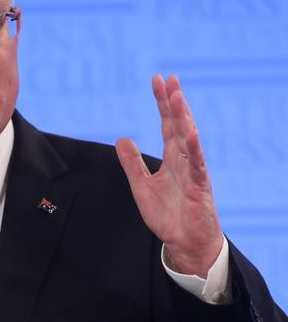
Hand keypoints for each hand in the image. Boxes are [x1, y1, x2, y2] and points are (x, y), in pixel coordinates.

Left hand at [116, 75, 222, 277]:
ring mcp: (193, 172)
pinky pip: (198, 165)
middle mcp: (184, 160)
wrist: (185, 243)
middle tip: (170, 79)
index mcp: (172, 158)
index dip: (162, 103)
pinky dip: (195, 149)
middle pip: (179, 125)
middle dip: (174, 102)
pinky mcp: (199, 188)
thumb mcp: (141, 186)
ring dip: (183, 117)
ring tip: (178, 96)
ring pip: (189, 139)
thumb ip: (132, 163)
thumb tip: (121, 139)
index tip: (158, 80)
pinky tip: (192, 132)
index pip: (167, 124)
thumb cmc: (168, 215)